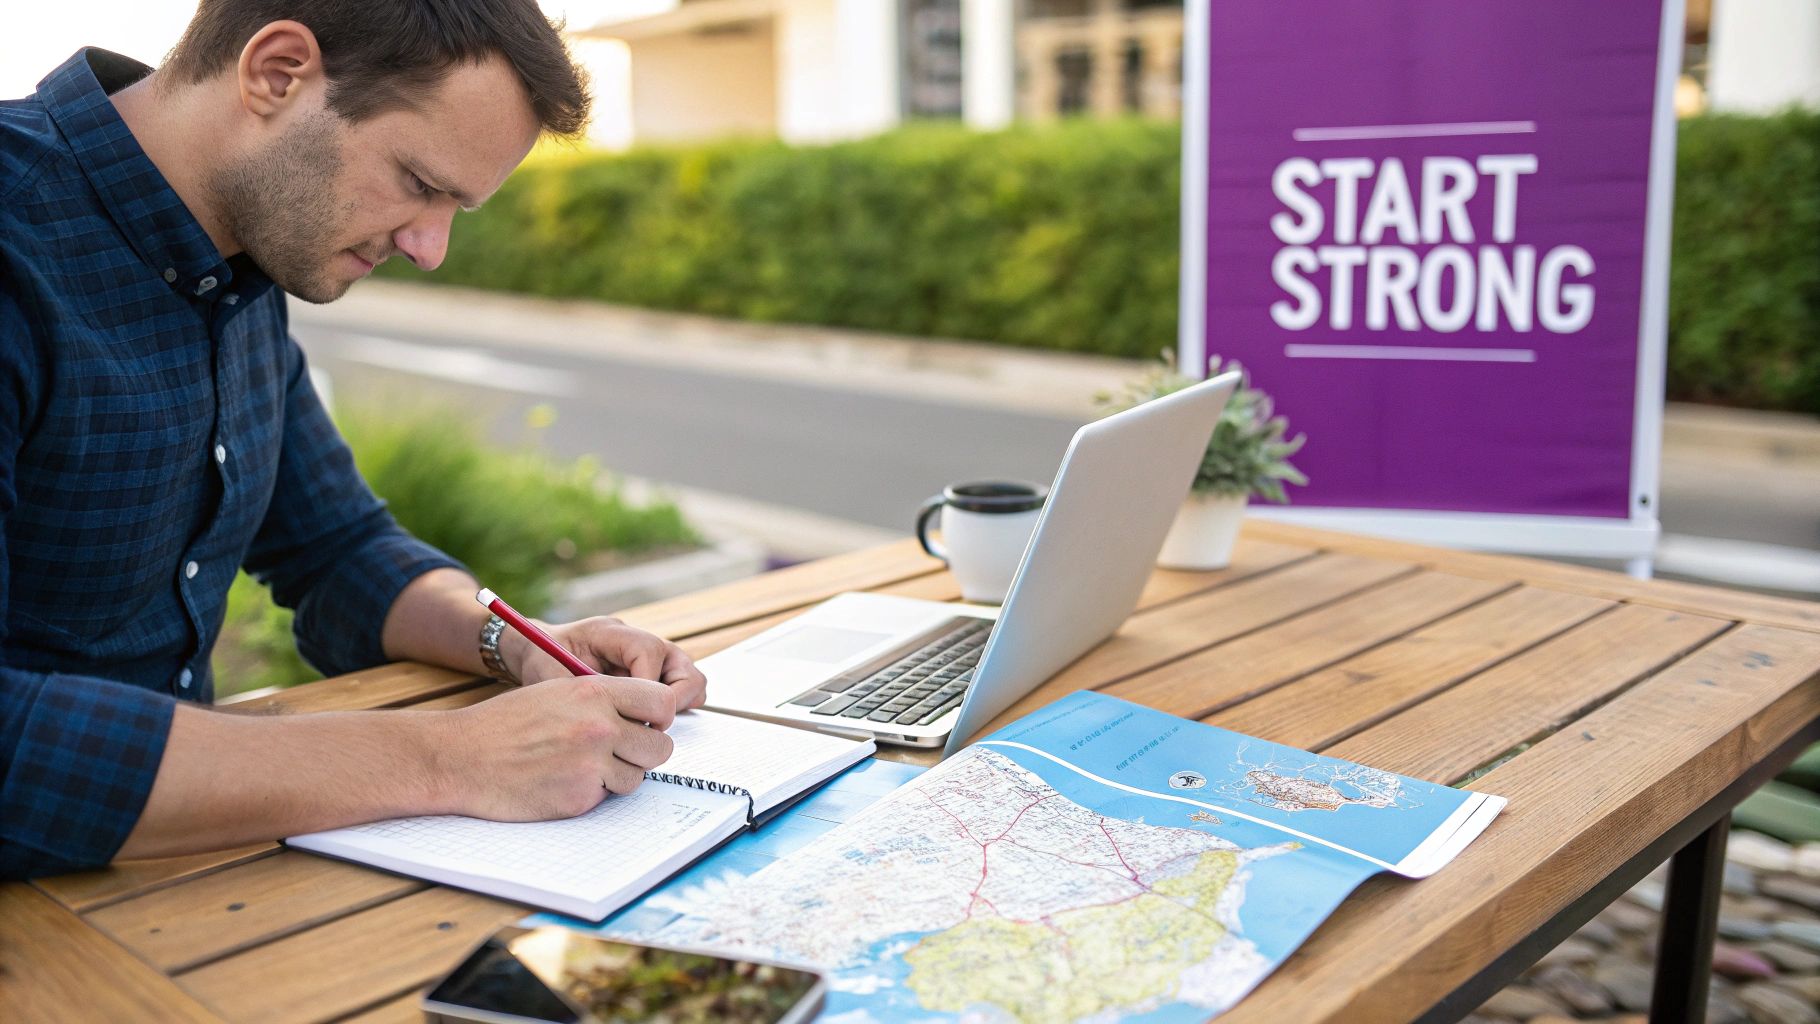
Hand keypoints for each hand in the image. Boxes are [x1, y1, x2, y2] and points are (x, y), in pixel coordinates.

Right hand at [441, 674, 676, 819]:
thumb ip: (602, 699)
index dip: (658, 716)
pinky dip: (593, 793)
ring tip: (582, 766)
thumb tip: (645, 714)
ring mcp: (591, 765)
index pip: (662, 701)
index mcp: (595, 692)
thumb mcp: (556, 691)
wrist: (462, 758)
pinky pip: (608, 797)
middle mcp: (599, 726)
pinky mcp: (579, 798)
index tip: (645, 723)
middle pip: (661, 746)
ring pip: (638, 776)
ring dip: (618, 775)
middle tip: (620, 752)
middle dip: (644, 751)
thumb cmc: (505, 723)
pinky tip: (564, 782)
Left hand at [503, 615, 708, 710]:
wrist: (537, 652)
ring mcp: (654, 659)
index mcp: (612, 632)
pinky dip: (674, 710)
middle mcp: (640, 642)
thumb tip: (620, 718)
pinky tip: (647, 724)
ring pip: (691, 681)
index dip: (647, 686)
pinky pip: (682, 693)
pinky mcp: (657, 676)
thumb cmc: (543, 661)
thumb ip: (586, 691)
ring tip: (649, 726)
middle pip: (685, 668)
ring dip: (677, 706)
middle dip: (672, 701)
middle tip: (650, 726)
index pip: (650, 652)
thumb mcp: (554, 676)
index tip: (634, 715)